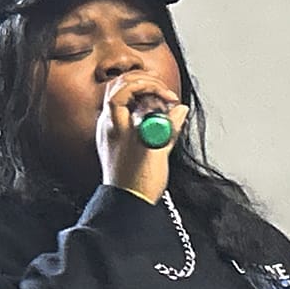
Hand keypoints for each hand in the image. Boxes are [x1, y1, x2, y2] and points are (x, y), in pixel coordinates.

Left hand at [96, 72, 190, 203]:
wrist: (128, 202)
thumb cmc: (137, 182)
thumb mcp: (157, 150)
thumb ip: (169, 126)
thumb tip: (179, 110)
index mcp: (114, 124)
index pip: (125, 88)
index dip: (148, 86)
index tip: (167, 96)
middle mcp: (110, 123)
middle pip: (122, 87)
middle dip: (146, 85)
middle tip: (166, 96)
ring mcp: (114, 130)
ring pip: (126, 98)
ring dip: (146, 97)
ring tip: (165, 108)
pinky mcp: (121, 138)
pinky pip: (130, 113)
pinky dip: (145, 109)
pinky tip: (158, 119)